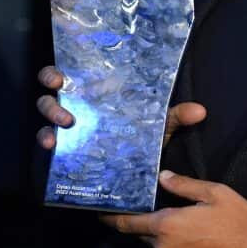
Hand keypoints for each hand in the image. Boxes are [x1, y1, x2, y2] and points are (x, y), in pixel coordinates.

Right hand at [34, 65, 205, 149]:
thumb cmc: (140, 138)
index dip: (56, 73)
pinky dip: (48, 144)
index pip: (67, 76)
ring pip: (46, 118)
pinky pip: (49, 147)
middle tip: (62, 96)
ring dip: (51, 118)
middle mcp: (74, 109)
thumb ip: (175, 117)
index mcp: (92, 96)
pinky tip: (53, 147)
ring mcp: (65, 131)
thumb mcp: (157, 127)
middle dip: (51, 94)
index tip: (59, 75)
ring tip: (63, 127)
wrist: (133, 174)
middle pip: (50, 94)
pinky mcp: (63, 154)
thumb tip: (200, 111)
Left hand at [101, 170, 246, 247]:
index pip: (129, 224)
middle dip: (146, 225)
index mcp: (168, 225)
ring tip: (184, 227)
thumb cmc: (239, 220)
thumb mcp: (215, 193)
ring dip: (165, 239)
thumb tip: (163, 177)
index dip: (113, 219)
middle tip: (156, 213)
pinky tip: (196, 242)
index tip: (101, 214)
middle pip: (144, 236)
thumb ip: (184, 185)